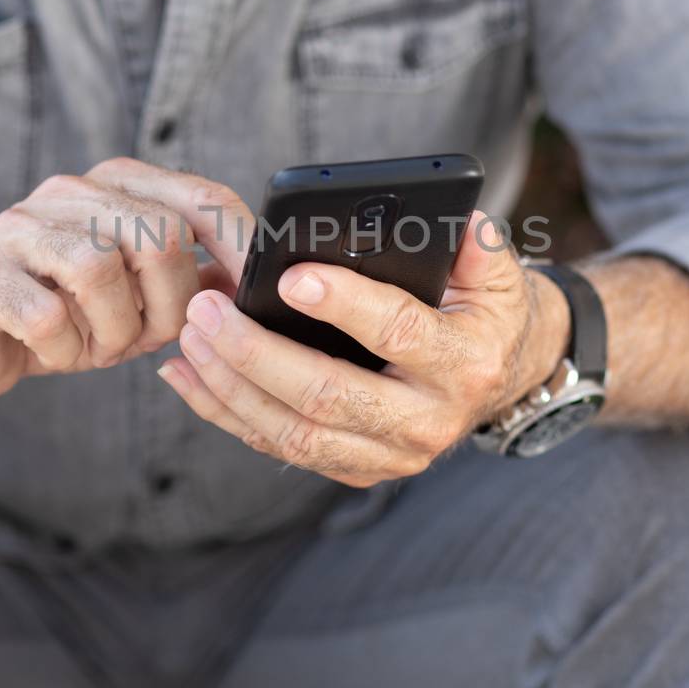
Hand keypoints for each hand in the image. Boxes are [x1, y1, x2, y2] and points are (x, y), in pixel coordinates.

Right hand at [0, 158, 254, 405]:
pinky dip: (64, 349)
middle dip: (170, 306)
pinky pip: (46, 315)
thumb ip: (192, 280)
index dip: (240, 248)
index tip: (258, 297)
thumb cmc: (59, 317)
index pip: (201, 198)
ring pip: (100, 269)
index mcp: (117, 187)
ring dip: (114, 330)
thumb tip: (258, 281)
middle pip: (159, 234)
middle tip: (147, 339)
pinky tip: (55, 352)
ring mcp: (17, 227)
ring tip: (96, 346)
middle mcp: (68, 192)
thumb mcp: (137, 299)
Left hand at [158, 213, 571, 486]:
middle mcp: (429, 421)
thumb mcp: (497, 274)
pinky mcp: (356, 468)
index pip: (399, 334)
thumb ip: (478, 245)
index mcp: (464, 364)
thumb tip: (454, 219)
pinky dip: (226, 413)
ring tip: (189, 337)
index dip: (345, 305)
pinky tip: (188, 375)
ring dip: (230, 386)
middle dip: (257, 353)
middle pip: (328, 395)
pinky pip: (280, 448)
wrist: (500, 379)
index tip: (290, 277)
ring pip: (294, 432)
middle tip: (207, 309)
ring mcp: (390, 455)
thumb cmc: (483, 312)